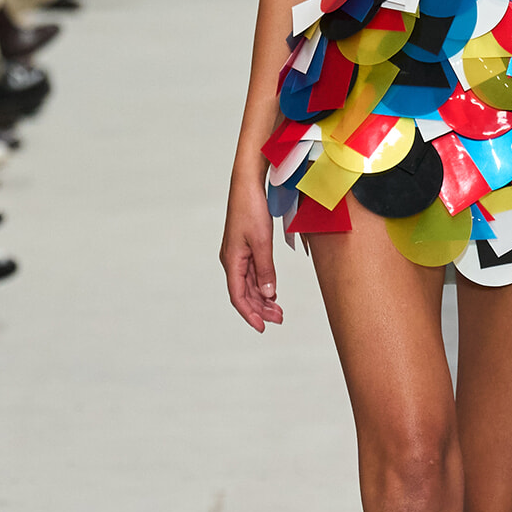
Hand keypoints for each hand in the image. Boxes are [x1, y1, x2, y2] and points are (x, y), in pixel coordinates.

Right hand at [220, 172, 283, 330]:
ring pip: (248, 285)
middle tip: (279, 319)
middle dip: (260, 309)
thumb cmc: (252, 209)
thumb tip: (268, 295)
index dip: (249, 313)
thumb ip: (266, 270)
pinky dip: (262, 285)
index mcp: (232, 260)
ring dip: (262, 299)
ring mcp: (237, 254)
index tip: (262, 327)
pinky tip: (272, 292)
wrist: (247, 184)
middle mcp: (231, 260)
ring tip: (278, 310)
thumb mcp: (262, 242)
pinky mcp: (244, 247)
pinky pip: (251, 273)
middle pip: (244, 293)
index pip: (238, 296)